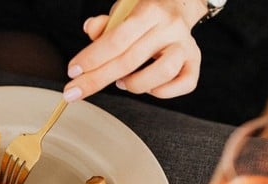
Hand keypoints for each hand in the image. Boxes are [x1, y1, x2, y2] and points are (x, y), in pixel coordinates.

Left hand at [63, 0, 207, 101]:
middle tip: (74, 91)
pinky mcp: (195, 61)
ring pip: (162, 73)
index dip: (92, 58)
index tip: (72, 72)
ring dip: (135, 85)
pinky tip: (147, 87)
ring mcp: (185, 45)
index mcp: (149, 11)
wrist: (178, 4)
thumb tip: (90, 28)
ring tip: (122, 82)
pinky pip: (184, 84)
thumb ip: (105, 24)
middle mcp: (170, 27)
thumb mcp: (122, 11)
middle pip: (130, 60)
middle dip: (97, 79)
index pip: (117, 39)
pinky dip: (162, 92)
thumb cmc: (144, 13)